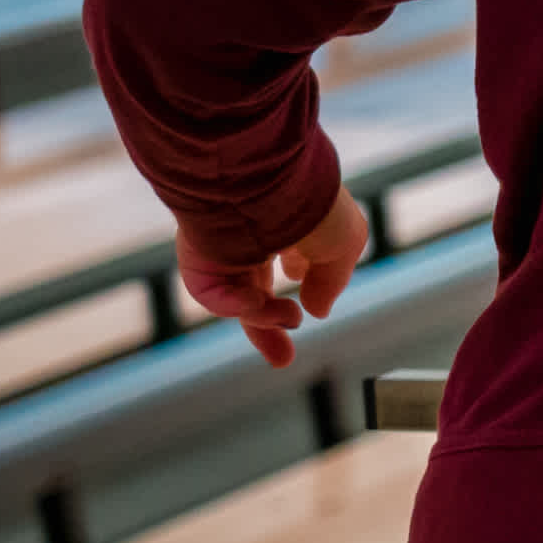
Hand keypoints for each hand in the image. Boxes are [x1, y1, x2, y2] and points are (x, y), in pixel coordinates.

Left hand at [180, 186, 371, 370]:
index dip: (301, 288)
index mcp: (288, 225)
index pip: (290, 262)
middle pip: (254, 293)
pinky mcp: (197, 257)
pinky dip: (233, 306)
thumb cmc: (312, 205)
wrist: (266, 182)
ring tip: (290, 318)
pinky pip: (211, 294)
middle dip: (269, 329)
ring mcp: (222, 248)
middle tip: (282, 360)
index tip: (308, 312)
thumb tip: (316, 309)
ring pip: (236, 299)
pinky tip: (254, 304)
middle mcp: (252, 237)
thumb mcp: (345, 244)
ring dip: (263, 317)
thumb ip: (332, 281)